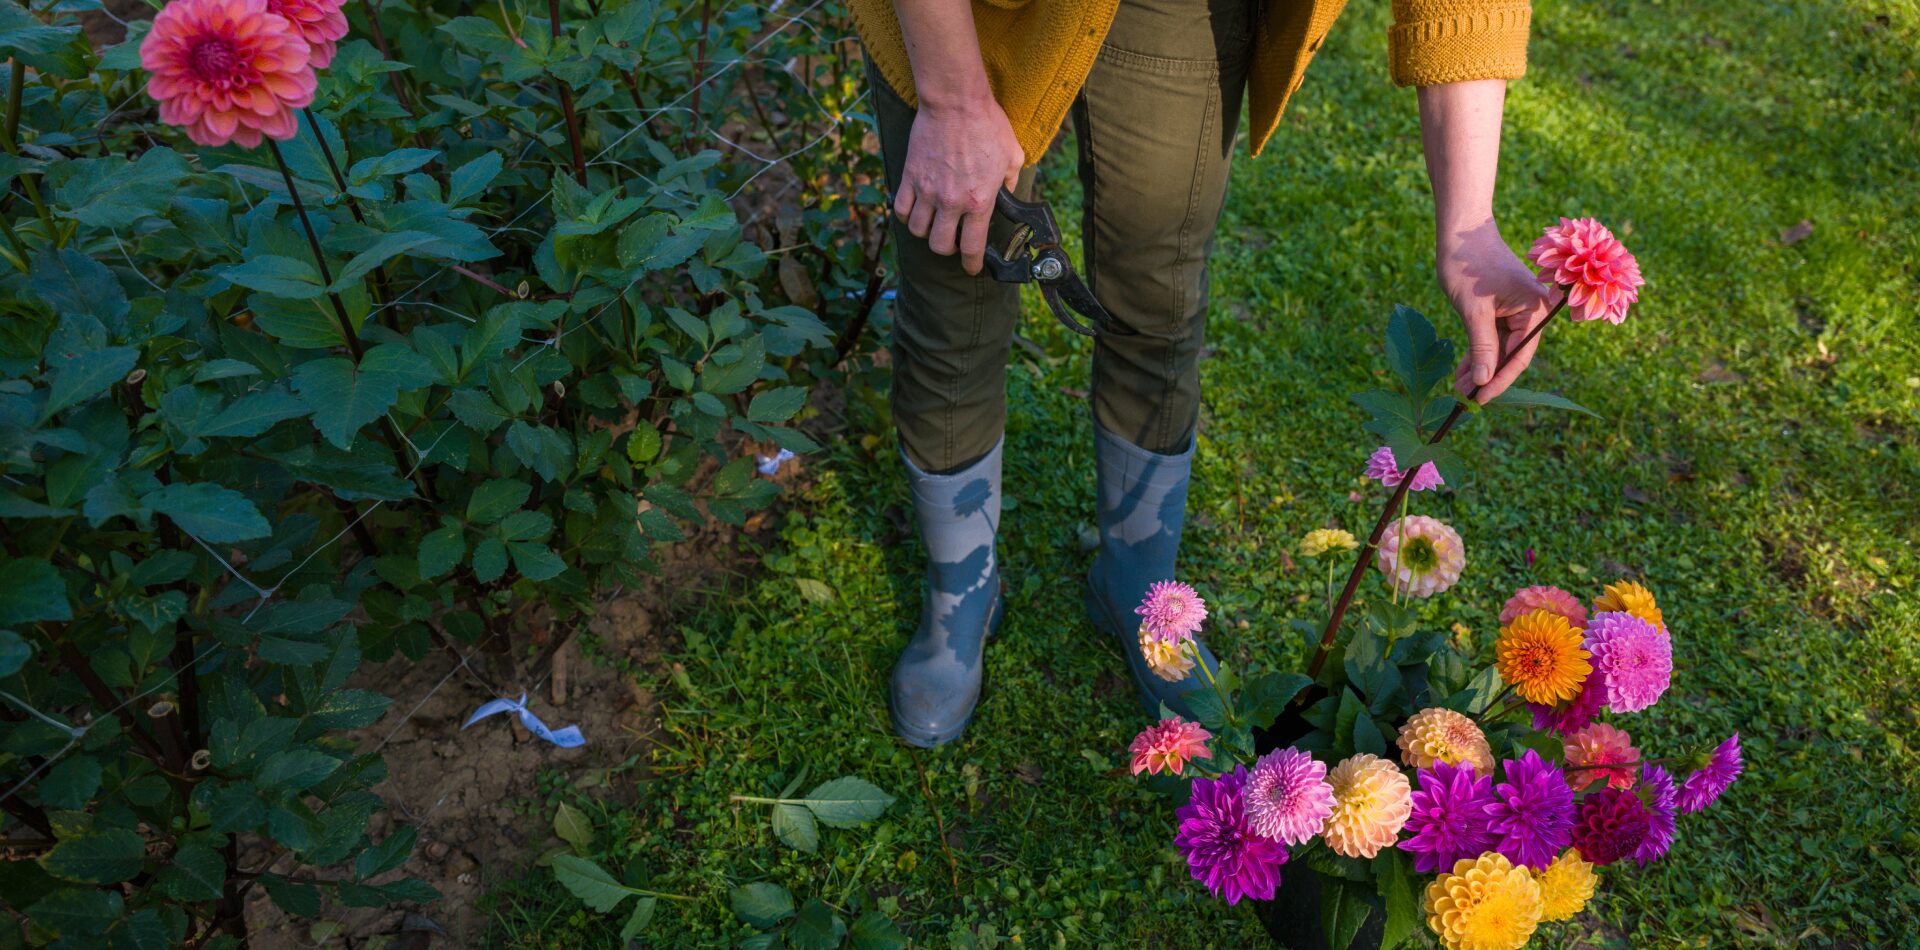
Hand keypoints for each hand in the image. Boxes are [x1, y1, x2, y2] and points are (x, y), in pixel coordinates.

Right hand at [893, 97, 1023, 274]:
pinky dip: (907, 214)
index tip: (972, 267)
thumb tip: (1007, 195)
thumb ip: (1010, 182)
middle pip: (940, 245)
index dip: (972, 264)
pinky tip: (916, 208)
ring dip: (927, 232)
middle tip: (953, 240)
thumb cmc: (987, 125)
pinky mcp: (910, 176)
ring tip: (934, 223)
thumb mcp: (1012, 156)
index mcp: (979, 201)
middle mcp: (951, 202)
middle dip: (947, 249)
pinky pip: (901, 209)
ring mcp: (927, 190)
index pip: (971, 248)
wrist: (955, 102)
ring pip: (918, 230)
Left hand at [1438, 218, 1559, 402]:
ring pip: (1501, 348)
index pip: (1520, 355)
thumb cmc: (1468, 265)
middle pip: (1512, 354)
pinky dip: (1479, 352)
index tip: (1481, 400)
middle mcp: (1533, 310)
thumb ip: (1482, 347)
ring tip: (1460, 389)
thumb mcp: (1473, 311)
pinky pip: (1494, 336)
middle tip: (1465, 400)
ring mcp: (1518, 309)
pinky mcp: (1504, 308)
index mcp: (1535, 309)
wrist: (1462, 231)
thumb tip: (1485, 381)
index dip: (1500, 380)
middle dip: (1488, 376)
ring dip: (1481, 367)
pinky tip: (1464, 371)